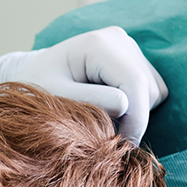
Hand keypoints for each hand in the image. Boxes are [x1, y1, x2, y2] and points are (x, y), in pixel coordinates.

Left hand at [0, 26, 167, 143]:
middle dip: (133, 119)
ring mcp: (128, 47)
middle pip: (148, 88)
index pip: (134, 83)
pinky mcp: (133, 58)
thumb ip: (89, 101)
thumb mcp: (55, 98)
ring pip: (153, 91)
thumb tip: (125, 106)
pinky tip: (109, 110)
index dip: (136, 119)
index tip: (123, 146)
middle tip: (105, 138)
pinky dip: (136, 107)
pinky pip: (150, 90)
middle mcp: (119, 40)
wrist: (33, 76)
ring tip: (101, 121)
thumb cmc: (36, 88)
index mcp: (97, 44)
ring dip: (135, 114)